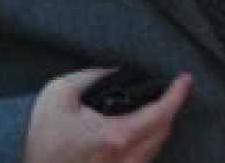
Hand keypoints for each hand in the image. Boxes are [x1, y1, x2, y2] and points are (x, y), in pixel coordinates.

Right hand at [24, 68, 191, 162]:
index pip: (161, 114)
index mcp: (116, 137)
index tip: (185, 79)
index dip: (177, 95)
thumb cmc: (39, 138)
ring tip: (156, 107)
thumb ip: (92, 76)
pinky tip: (138, 130)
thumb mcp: (60, 94)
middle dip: (170, 109)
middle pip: (164, 132)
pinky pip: (141, 160)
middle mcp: (124, 160)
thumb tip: (114, 71)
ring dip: (159, 127)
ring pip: (154, 149)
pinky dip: (146, 142)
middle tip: (170, 90)